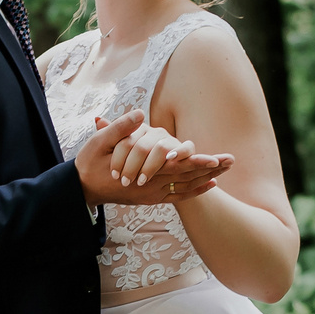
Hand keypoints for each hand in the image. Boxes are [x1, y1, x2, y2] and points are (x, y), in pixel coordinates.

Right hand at [77, 110, 233, 207]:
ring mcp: (152, 194)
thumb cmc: (90, 162)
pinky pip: (178, 197)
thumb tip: (139, 115)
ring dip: (208, 178)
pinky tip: (211, 184)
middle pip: (187, 176)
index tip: (215, 157)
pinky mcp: (151, 198)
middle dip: (210, 168)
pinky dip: (195, 191)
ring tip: (227, 168)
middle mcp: (151, 185)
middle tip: (232, 160)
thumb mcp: (99, 141)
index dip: (196, 162)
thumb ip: (120, 128)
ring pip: (185, 186)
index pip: (174, 165)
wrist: (81, 188)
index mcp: (142, 170)